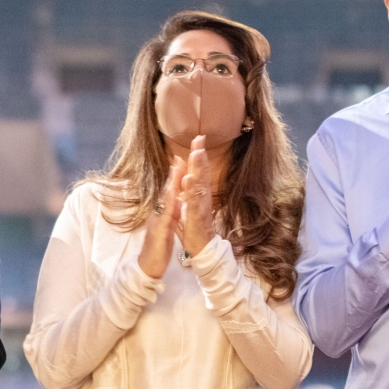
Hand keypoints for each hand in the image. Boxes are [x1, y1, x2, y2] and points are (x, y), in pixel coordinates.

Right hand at [138, 159, 182, 278]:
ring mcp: (158, 220)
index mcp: (164, 212)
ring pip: (166, 198)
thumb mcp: (167, 227)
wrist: (149, 266)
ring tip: (178, 166)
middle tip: (181, 154)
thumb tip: (176, 201)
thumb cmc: (158, 247)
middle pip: (168, 189)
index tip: (184, 159)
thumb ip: (171, 213)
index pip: (171, 191)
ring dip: (172, 182)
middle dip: (175, 172)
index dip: (177, 176)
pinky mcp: (159, 230)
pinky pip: (166, 215)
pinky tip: (174, 193)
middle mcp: (159, 213)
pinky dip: (170, 203)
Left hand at [179, 135, 217, 255]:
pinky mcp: (197, 219)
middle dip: (200, 156)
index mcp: (198, 195)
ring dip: (198, 169)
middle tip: (199, 138)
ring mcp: (200, 208)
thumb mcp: (188, 206)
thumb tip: (186, 176)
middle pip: (201, 174)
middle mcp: (202, 198)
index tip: (197, 139)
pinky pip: (194, 203)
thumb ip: (188, 192)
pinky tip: (190, 180)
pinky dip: (192, 192)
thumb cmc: (194, 229)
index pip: (198, 172)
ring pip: (199, 185)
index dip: (198, 156)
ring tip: (196, 154)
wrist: (201, 249)